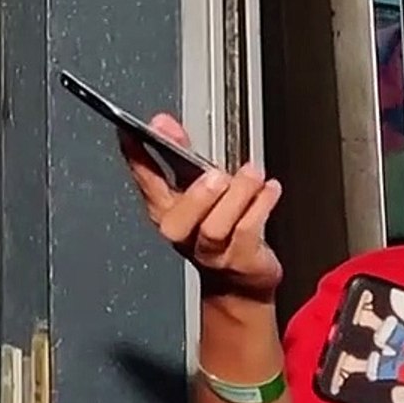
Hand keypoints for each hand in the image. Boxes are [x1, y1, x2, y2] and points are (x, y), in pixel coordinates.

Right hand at [120, 114, 282, 299]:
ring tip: (252, 175)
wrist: (240, 279)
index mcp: (165, 209)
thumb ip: (179, 151)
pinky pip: (247, 232)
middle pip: (178, 219)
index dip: (136, 157)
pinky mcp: (239, 260)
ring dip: (237, 197)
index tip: (134, 132)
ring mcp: (209, 251)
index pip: (145, 180)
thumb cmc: (218, 227)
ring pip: (215, 227)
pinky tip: (269, 189)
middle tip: (216, 176)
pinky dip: (260, 206)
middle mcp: (182, 233)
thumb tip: (162, 122)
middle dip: (197, 196)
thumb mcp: (196, 186)